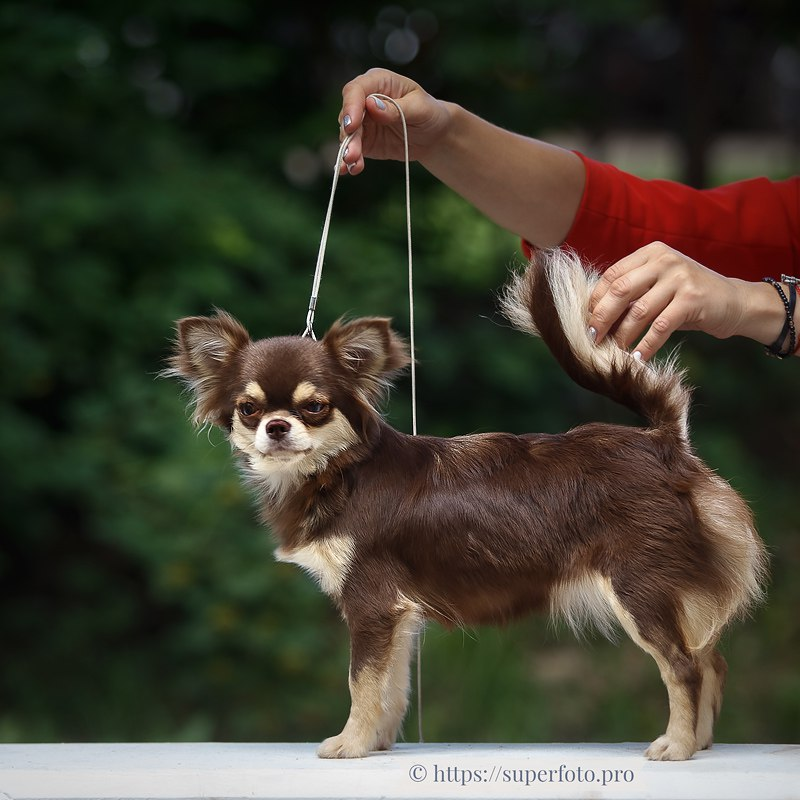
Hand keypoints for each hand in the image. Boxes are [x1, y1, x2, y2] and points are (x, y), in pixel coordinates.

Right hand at [338, 68, 450, 173]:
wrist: (433, 135)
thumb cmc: (429, 113)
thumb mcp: (420, 108)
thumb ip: (397, 108)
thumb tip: (371, 105)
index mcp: (379, 82)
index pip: (356, 90)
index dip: (351, 106)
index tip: (352, 125)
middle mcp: (365, 100)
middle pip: (348, 115)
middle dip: (349, 135)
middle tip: (352, 154)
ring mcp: (363, 122)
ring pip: (348, 135)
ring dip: (348, 150)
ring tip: (353, 165)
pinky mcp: (364, 141)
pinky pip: (353, 150)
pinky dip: (350, 161)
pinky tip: (348, 170)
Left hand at [587, 241, 750, 359]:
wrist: (734, 302)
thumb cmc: (687, 298)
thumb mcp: (659, 285)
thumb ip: (633, 292)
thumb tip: (594, 315)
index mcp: (651, 253)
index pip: (612, 275)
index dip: (596, 300)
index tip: (586, 321)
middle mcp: (664, 260)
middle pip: (620, 290)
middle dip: (602, 317)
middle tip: (592, 338)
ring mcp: (680, 278)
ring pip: (639, 311)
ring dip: (623, 335)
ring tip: (614, 351)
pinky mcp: (693, 299)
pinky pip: (661, 327)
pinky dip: (646, 345)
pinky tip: (638, 357)